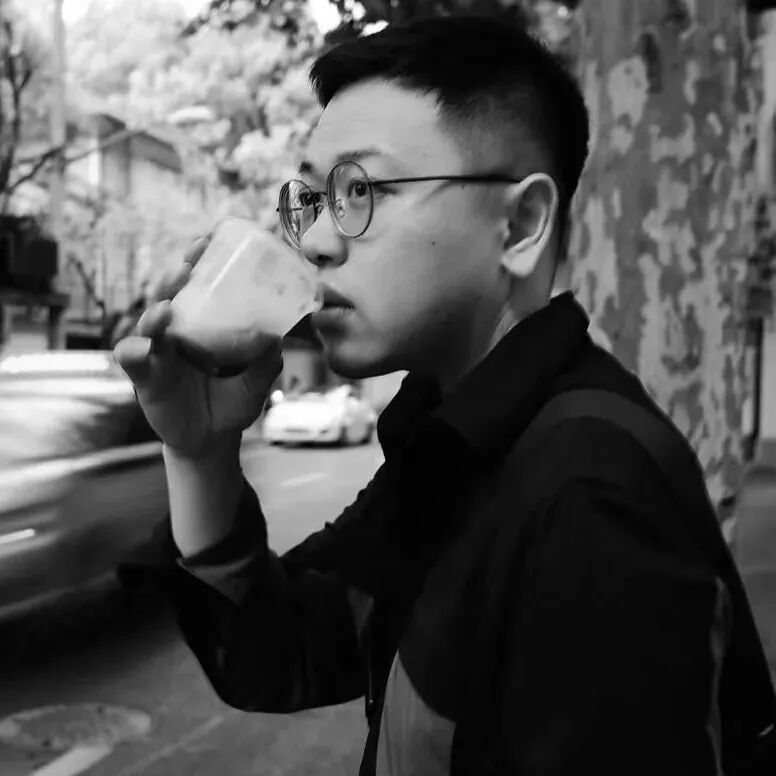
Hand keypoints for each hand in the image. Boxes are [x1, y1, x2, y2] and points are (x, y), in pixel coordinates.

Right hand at [113, 236, 282, 456]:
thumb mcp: (257, 383)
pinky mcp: (146, 378)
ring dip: (155, 313)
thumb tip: (279, 337)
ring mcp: (159, 354)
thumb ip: (267, 362)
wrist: (213, 441)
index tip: (207, 241)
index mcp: (203, 326)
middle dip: (174, 280)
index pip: (198, 288)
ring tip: (166, 308)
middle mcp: (178, 334)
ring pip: (149, 325)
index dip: (198, 263)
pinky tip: (144, 348)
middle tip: (187, 266)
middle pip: (169, 297)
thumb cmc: (233, 404)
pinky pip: (132, 360)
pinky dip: (134, 351)